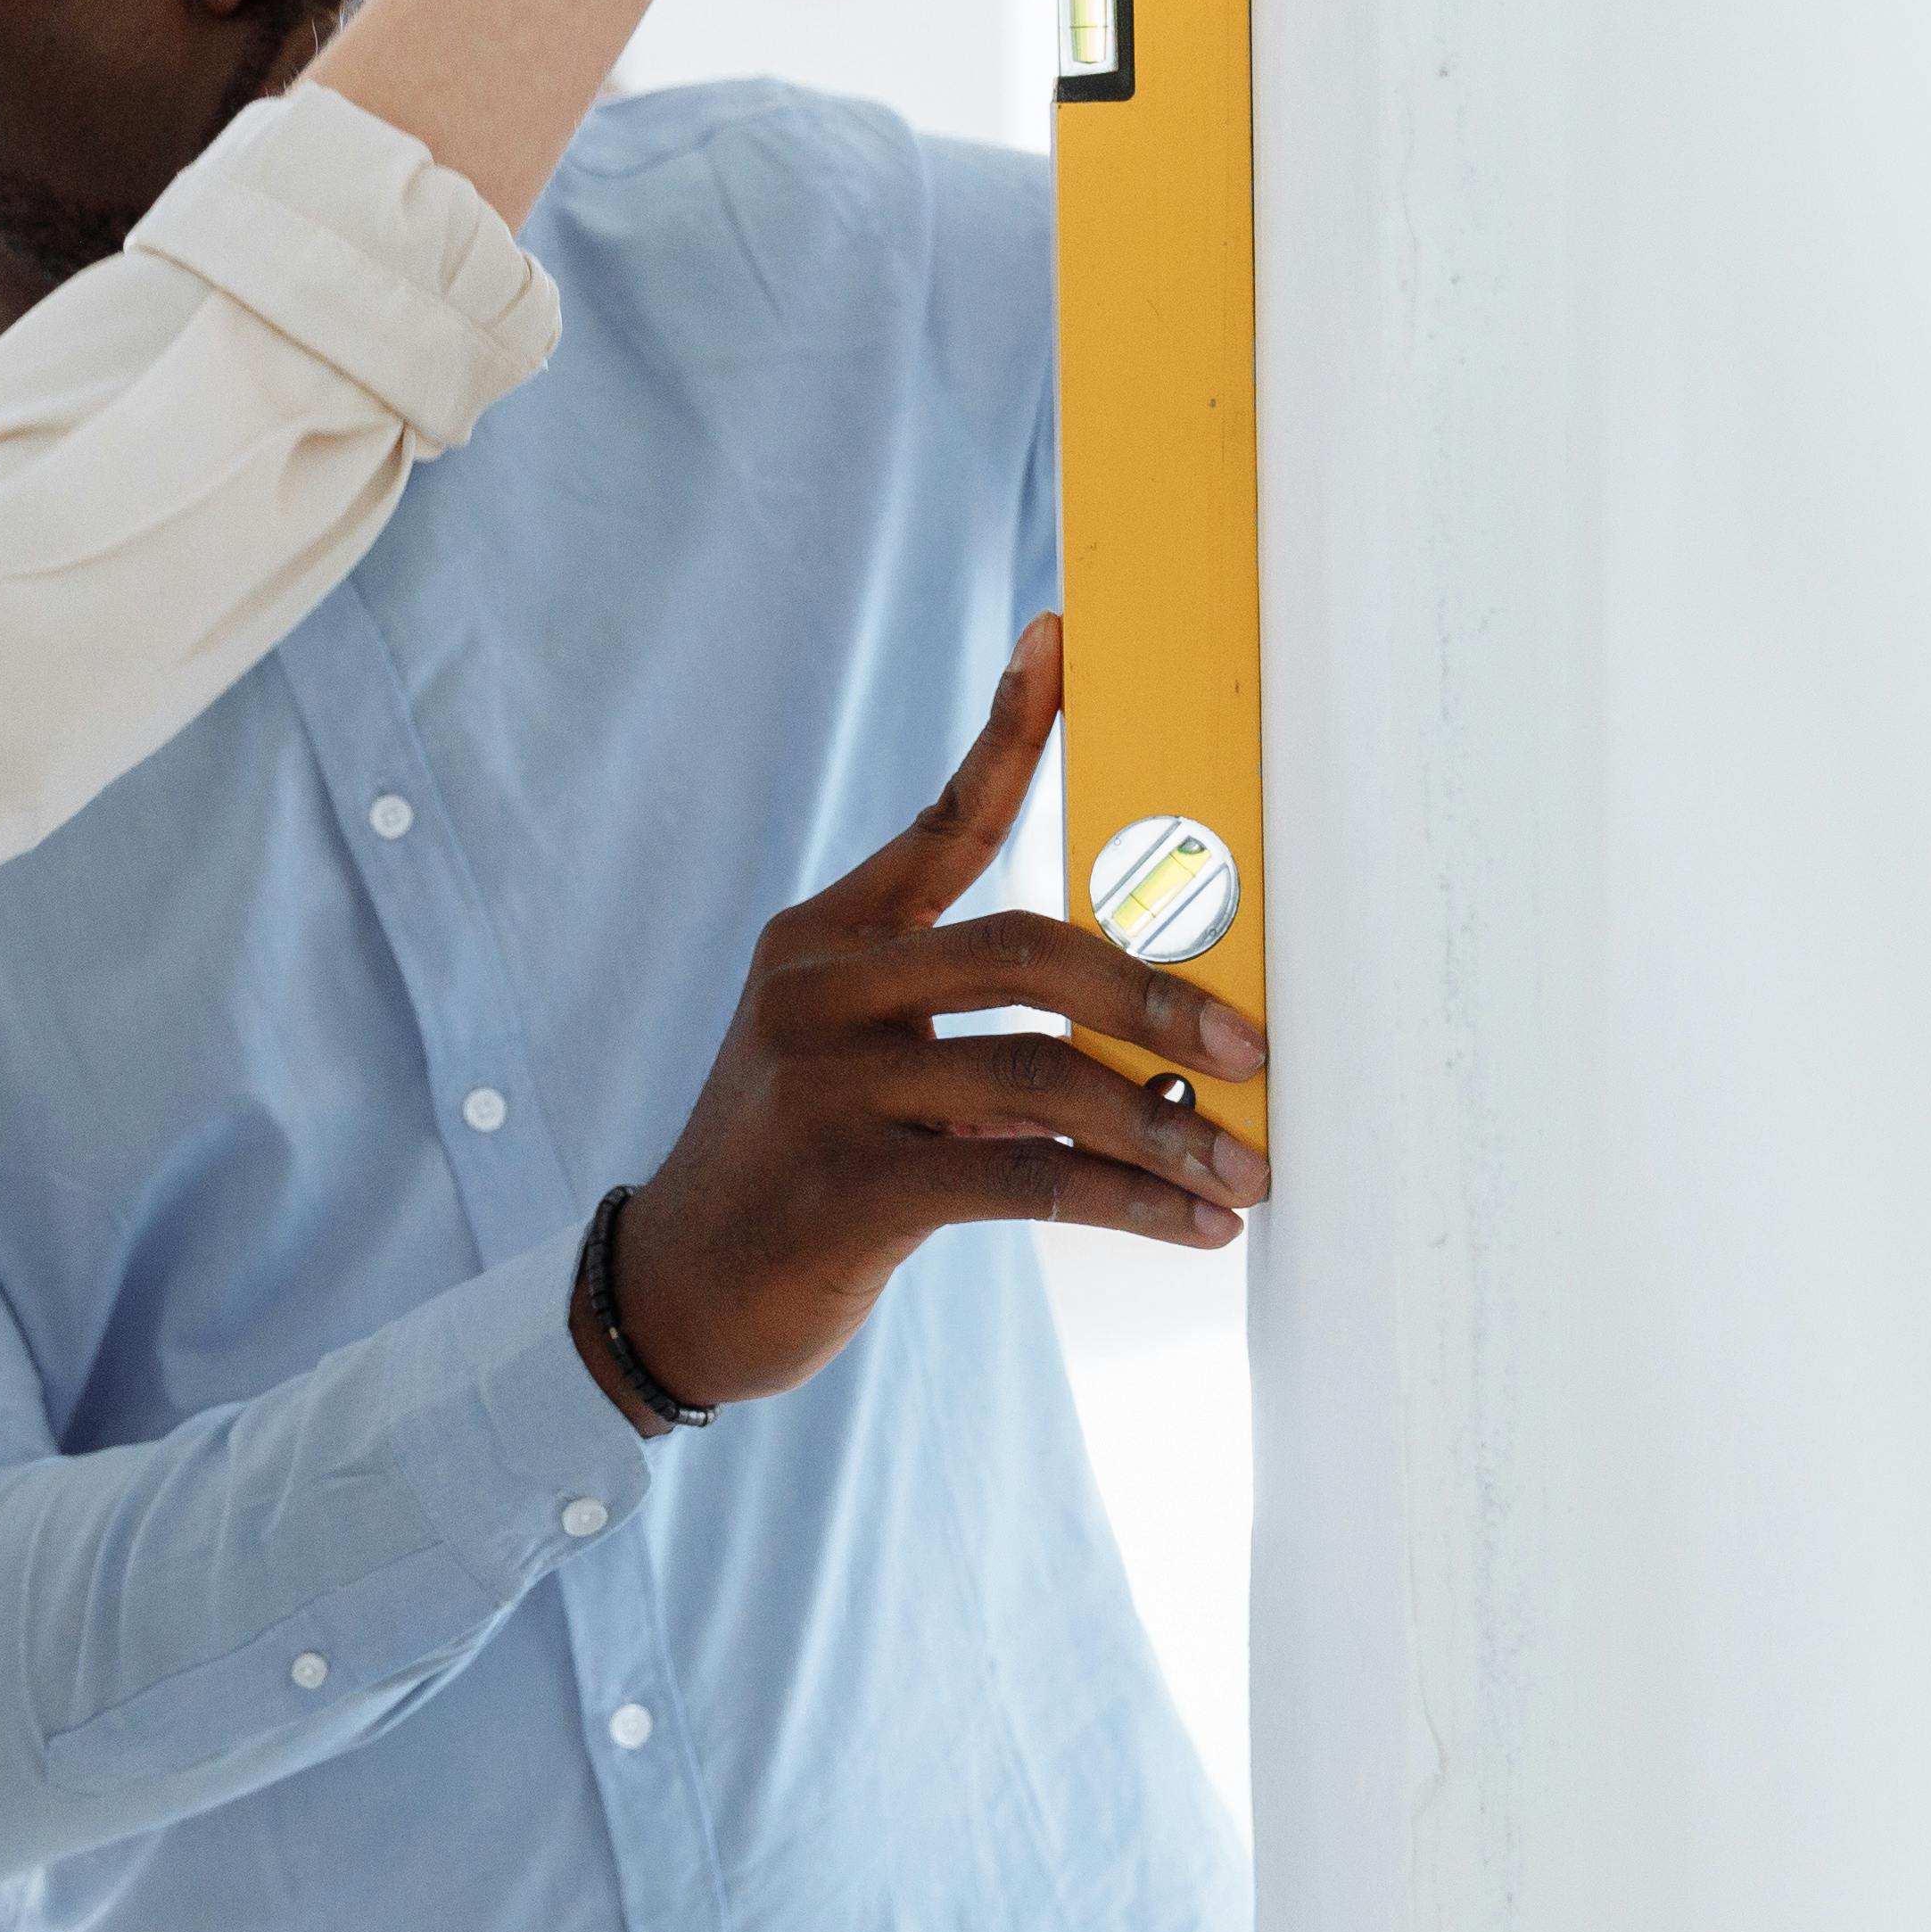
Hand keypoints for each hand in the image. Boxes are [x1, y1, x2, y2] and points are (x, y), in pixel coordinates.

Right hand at [591, 618, 1269, 1417]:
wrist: (678, 1290)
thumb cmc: (799, 1170)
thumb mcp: (860, 1073)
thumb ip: (974, 1038)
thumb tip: (1159, 1060)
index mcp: (826, 941)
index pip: (943, 822)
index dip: (1010, 731)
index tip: (1063, 641)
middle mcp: (818, 990)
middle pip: (1025, 950)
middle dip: (1157, 996)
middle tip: (1252, 1045)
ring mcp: (825, 1084)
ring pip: (1040, 1075)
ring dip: (1163, 1128)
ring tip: (1245, 1171)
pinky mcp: (846, 1186)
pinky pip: (1026, 1178)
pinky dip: (1127, 1202)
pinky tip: (1191, 1229)